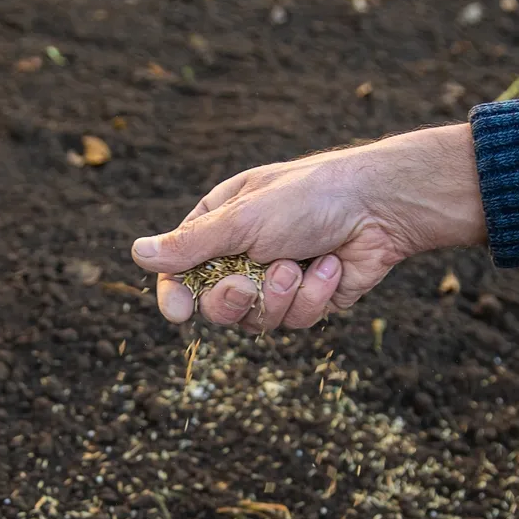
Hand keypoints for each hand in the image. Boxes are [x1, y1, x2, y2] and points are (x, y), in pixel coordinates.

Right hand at [130, 123, 486, 330]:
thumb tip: (137, 254)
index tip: (178, 312)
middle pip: (215, 305)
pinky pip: (297, 320)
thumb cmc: (309, 198)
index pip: (180, 270)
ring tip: (302, 263)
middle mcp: (244, 254)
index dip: (176, 295)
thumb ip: (192, 245)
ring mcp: (277, 280)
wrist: (381, 207)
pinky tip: (332, 267)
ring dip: (281, 296)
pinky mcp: (310, 300)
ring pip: (257, 320)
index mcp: (220, 224)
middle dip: (233, 300)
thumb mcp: (244, 219)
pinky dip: (314, 297)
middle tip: (248, 282)